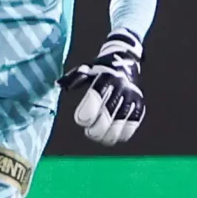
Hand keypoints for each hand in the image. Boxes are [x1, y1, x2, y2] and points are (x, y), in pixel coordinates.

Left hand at [57, 29, 144, 145]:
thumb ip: (72, 78)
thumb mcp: (85, 68)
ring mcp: (131, 97)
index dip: (87, 114)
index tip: (80, 120)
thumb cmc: (99, 68)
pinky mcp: (139, 104)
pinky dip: (122, 133)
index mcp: (105, 77)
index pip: (96, 98)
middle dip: (96, 129)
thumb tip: (58, 84)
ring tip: (99, 137)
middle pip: (108, 116)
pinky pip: (132, 125)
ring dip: (108, 135)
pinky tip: (113, 135)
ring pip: (120, 124)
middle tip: (89, 131)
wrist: (125, 60)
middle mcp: (120, 87)